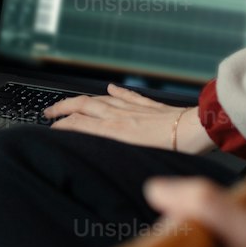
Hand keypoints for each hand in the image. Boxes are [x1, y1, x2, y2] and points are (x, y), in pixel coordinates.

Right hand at [43, 85, 207, 149]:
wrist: (196, 129)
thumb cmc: (173, 148)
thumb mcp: (135, 157)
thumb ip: (111, 153)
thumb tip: (92, 157)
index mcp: (114, 131)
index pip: (78, 125)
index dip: (60, 126)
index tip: (49, 130)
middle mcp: (120, 116)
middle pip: (83, 107)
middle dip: (62, 108)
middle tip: (49, 113)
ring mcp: (134, 109)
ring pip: (101, 100)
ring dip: (82, 100)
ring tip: (70, 102)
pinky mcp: (150, 106)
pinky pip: (128, 96)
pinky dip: (116, 92)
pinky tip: (110, 89)